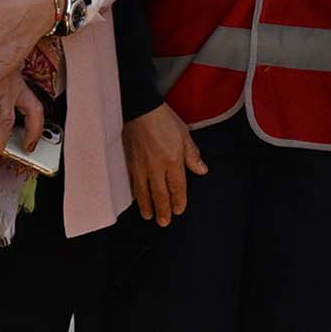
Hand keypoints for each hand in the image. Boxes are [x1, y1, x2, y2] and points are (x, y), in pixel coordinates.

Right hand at [125, 104, 206, 224]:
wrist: (139, 108)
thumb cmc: (163, 119)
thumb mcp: (184, 134)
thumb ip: (192, 155)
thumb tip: (202, 171)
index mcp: (172, 160)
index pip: (177, 187)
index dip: (178, 200)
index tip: (179, 210)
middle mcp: (155, 167)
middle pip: (160, 194)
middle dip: (163, 210)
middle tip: (164, 222)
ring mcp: (140, 166)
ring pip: (143, 192)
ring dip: (147, 206)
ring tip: (149, 217)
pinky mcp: (128, 162)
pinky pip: (131, 182)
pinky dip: (134, 194)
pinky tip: (135, 199)